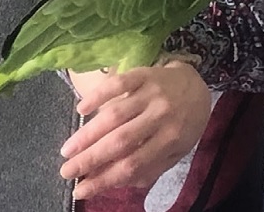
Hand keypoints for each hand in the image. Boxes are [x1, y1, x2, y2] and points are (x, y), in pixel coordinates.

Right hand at [59, 62, 210, 199]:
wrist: (198, 84)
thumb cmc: (183, 123)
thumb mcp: (175, 150)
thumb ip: (150, 167)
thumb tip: (114, 183)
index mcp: (170, 140)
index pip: (132, 164)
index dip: (104, 179)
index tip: (81, 190)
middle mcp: (161, 116)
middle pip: (120, 141)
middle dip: (90, 159)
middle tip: (66, 171)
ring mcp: (152, 93)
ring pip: (115, 114)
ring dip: (87, 133)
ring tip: (67, 149)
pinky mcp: (145, 73)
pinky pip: (119, 82)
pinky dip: (98, 95)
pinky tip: (81, 109)